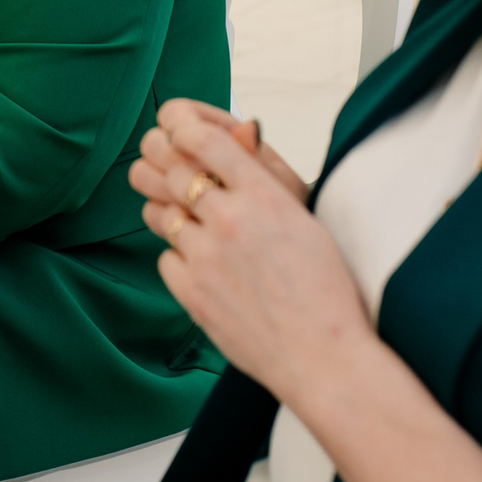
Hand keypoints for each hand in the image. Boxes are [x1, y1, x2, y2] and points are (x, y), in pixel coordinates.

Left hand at [130, 98, 375, 403]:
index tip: (174, 126)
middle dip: (157, 157)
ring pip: (158, 212)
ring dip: (161, 204)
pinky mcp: (191, 293)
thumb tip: (241, 134)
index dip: (181, 124)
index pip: (205, 139)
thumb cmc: (326, 290)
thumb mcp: (305, 220)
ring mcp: (206, 257)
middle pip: (170, 169)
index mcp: (265, 195)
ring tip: (173, 207)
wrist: (322, 357)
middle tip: (155, 156)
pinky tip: (198, 261)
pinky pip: (165, 257)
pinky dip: (177, 255)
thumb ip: (265, 179)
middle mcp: (230, 219)